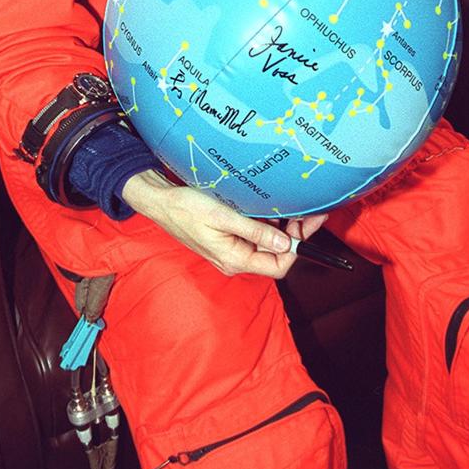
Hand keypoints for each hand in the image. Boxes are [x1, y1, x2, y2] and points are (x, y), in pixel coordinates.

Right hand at [121, 169, 326, 277]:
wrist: (161, 203)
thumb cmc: (186, 209)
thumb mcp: (224, 217)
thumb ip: (255, 231)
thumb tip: (286, 245)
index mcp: (235, 260)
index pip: (278, 266)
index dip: (297, 248)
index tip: (305, 226)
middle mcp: (235, 260)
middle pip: (275, 256)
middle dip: (295, 237)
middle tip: (307, 214)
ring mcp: (231, 251)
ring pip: (266, 246)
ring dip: (282, 231)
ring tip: (294, 210)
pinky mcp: (228, 240)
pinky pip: (254, 238)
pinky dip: (268, 226)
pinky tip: (273, 211)